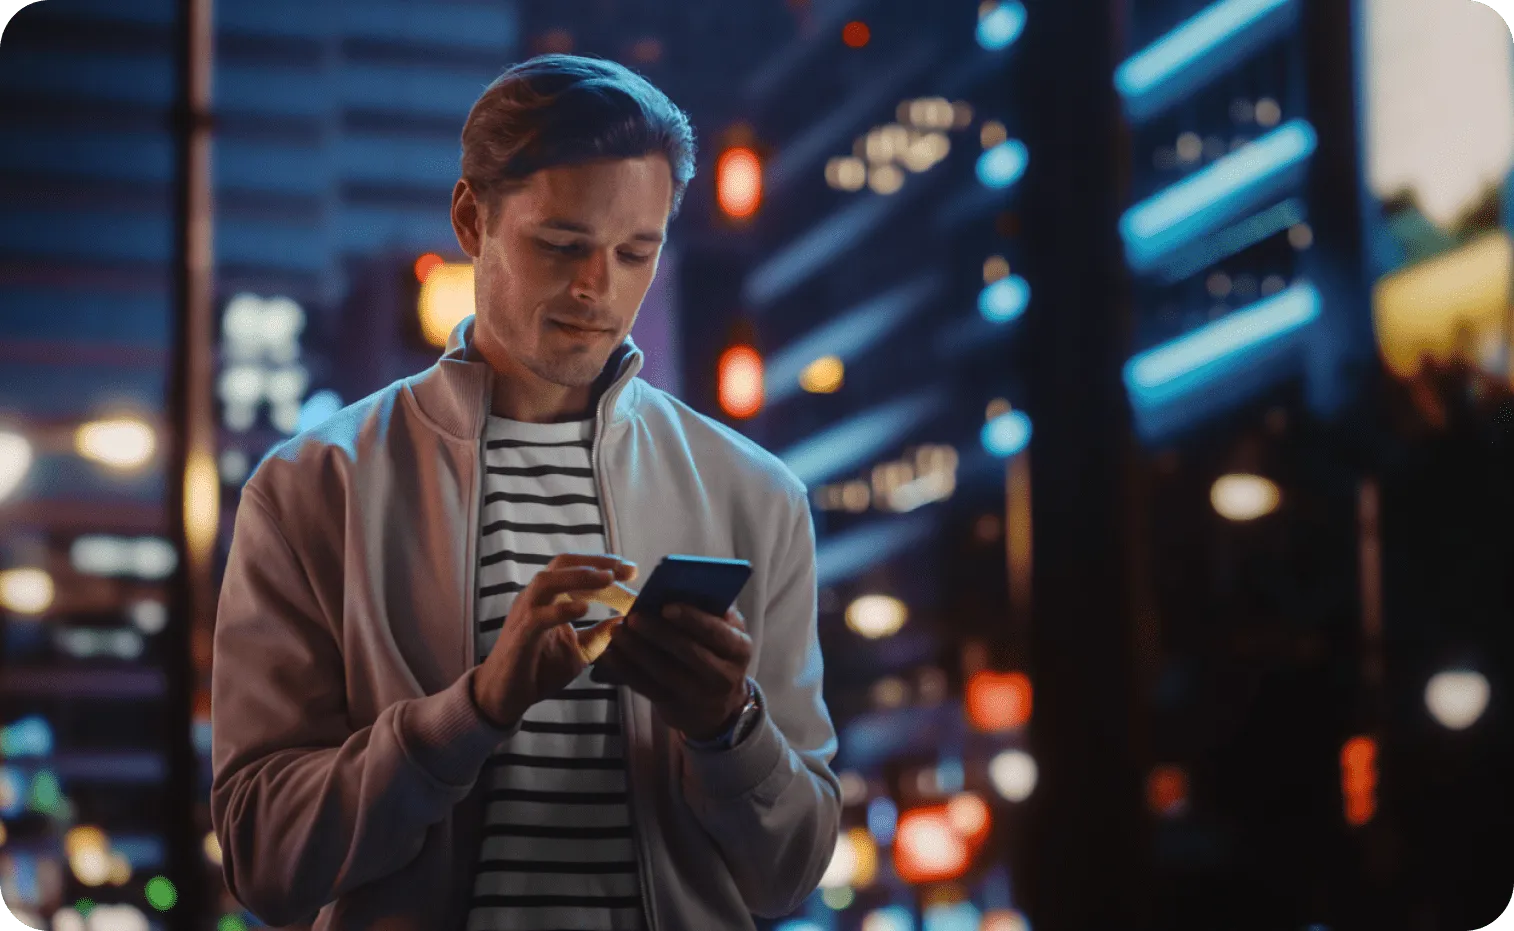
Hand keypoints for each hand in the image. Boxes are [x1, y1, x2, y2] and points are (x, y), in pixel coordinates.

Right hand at [471, 553, 637, 729]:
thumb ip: (600, 635)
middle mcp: (536, 598)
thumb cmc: (540, 670)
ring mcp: (525, 613)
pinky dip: (562, 610)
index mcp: (550, 598)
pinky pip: (539, 615)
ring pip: (547, 581)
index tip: (633, 571)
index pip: (576, 569)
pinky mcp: (520, 634)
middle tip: (625, 570)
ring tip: (607, 579)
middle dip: (596, 563)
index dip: (604, 566)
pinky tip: (585, 609)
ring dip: (579, 577)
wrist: (506, 696)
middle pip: (563, 564)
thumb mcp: (579, 650)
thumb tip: (626, 621)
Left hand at [594, 604, 753, 741]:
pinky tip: (610, 653)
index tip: (666, 605)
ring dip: (637, 649)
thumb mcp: (726, 633)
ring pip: (664, 671)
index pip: (716, 632)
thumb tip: (679, 587)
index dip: (692, 619)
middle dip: (658, 632)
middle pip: (688, 652)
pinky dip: (625, 669)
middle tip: (634, 616)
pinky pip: (646, 687)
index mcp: (739, 648)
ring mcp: (698, 695)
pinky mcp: (674, 706)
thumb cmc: (718, 652)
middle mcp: (724, 675)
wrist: (718, 706)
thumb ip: (711, 612)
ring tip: (618, 630)